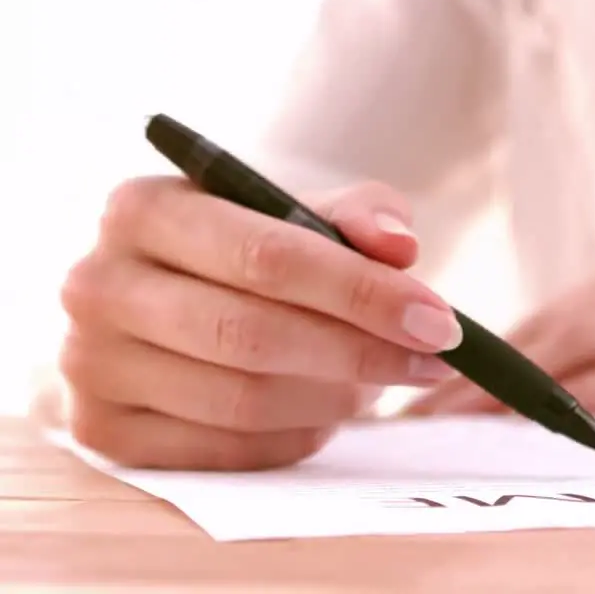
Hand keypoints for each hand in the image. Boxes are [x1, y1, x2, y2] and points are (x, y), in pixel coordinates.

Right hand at [56, 176, 462, 470]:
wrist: (176, 300)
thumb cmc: (250, 251)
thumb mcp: (302, 215)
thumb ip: (360, 218)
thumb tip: (399, 247)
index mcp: (143, 209)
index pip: (268, 257)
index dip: (362, 293)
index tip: (438, 320)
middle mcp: (97, 283)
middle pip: (252, 335)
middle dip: (361, 351)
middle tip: (432, 359)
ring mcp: (90, 364)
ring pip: (242, 400)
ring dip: (335, 397)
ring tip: (379, 381)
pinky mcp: (104, 432)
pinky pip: (224, 451)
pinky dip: (295, 436)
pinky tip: (325, 411)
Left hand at [410, 250, 594, 417]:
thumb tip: (517, 400)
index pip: (541, 321)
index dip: (475, 362)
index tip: (417, 396)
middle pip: (547, 331)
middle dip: (474, 379)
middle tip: (414, 418)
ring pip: (580, 350)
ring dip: (511, 394)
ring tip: (455, 429)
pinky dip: (588, 406)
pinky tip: (547, 430)